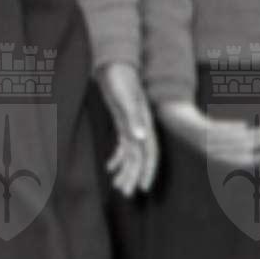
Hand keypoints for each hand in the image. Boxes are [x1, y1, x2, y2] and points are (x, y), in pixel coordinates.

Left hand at [95, 62, 158, 195]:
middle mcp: (141, 128)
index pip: (149, 153)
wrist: (114, 65)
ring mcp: (132, 126)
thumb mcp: (126, 98)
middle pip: (139, 157)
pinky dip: (117, 158)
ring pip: (131, 154)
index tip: (142, 188)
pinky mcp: (123, 123)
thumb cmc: (121, 80)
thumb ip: (134, 118)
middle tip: (125, 193)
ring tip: (118, 186)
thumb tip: (141, 139)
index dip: (147, 170)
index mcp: (145, 124)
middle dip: (133, 175)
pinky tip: (110, 168)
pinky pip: (123, 146)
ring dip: (125, 170)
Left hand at [155, 102, 259, 169]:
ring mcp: (203, 140)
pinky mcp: (199, 127)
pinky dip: (232, 128)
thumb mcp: (214, 138)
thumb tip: (253, 137)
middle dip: (256, 146)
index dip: (252, 161)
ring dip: (249, 136)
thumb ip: (232, 140)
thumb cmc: (199, 130)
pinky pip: (218, 130)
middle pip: (236, 150)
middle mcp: (209, 151)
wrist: (175, 119)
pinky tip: (245, 125)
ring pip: (230, 140)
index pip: (236, 162)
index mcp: (213, 156)